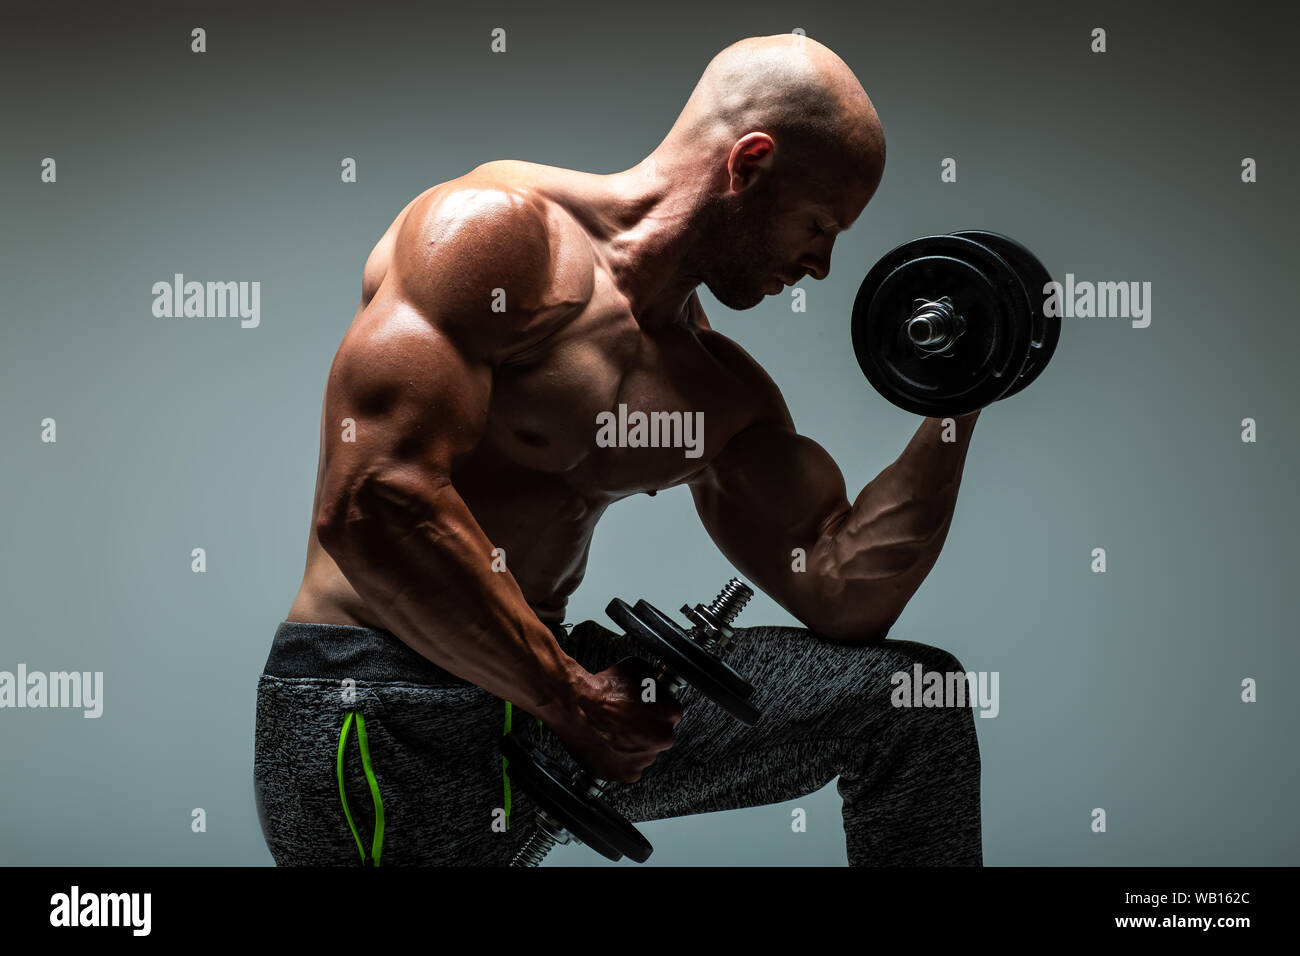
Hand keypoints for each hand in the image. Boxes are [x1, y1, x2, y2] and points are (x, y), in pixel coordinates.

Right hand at [551, 657, 682, 782]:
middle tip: (627, 720)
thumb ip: (653, 683)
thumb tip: (655, 684)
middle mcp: (662, 738)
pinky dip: (620, 759)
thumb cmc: (604, 690)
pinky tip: (610, 744)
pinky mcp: (625, 773)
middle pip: (659, 734)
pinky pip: (628, 767)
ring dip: (633, 744)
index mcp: (670, 714)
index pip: (671, 712)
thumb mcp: (637, 669)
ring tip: (614, 731)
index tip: (644, 708)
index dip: (655, 709)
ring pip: (643, 751)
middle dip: (646, 728)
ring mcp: (644, 758)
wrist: (576, 705)